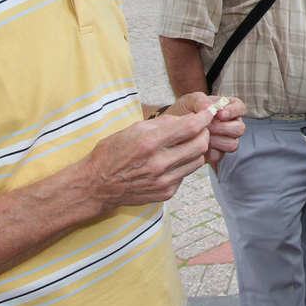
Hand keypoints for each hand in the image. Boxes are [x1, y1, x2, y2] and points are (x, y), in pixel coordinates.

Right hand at [83, 98, 230, 208]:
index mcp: (150, 143)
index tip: (207, 113)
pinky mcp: (166, 193)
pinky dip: (184, 164)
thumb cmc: (112, 153)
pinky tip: (171, 161)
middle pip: (200, 145)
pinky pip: (185, 174)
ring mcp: (164, 181)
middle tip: (199, 128)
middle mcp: (160, 163)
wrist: (98, 185)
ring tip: (184, 144)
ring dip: (196, 150)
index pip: (190, 128)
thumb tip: (187, 119)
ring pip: (197, 161)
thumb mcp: (133, 129)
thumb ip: (163, 123)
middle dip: (204, 133)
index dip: (204, 118)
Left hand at [162, 91, 246, 165]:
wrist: (172, 127)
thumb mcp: (189, 100)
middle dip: (223, 128)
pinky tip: (198, 145)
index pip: (240, 108)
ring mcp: (224, 140)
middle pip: (239, 129)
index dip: (233, 111)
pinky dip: (208, 151)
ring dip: (216, 140)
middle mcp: (230, 124)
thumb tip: (208, 109)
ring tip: (202, 135)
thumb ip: (200, 100)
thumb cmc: (184, 110)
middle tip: (207, 126)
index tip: (219, 114)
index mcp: (227, 108)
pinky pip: (220, 155)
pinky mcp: (217, 153)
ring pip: (233, 144)